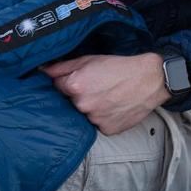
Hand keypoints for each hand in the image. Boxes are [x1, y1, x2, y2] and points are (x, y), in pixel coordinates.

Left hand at [40, 52, 169, 134]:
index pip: (58, 86)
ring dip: (92, 107)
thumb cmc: (120, 67)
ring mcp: (94, 120)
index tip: (83, 79)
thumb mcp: (89, 60)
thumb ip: (62, 67)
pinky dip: (104, 117)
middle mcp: (82, 105)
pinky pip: (98, 124)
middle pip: (71, 102)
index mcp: (75, 86)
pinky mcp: (107, 130)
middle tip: (98, 86)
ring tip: (108, 96)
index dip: (70, 81)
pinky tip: (114, 106)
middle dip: (79, 95)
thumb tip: (42, 71)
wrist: (149, 80)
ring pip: (85, 114)